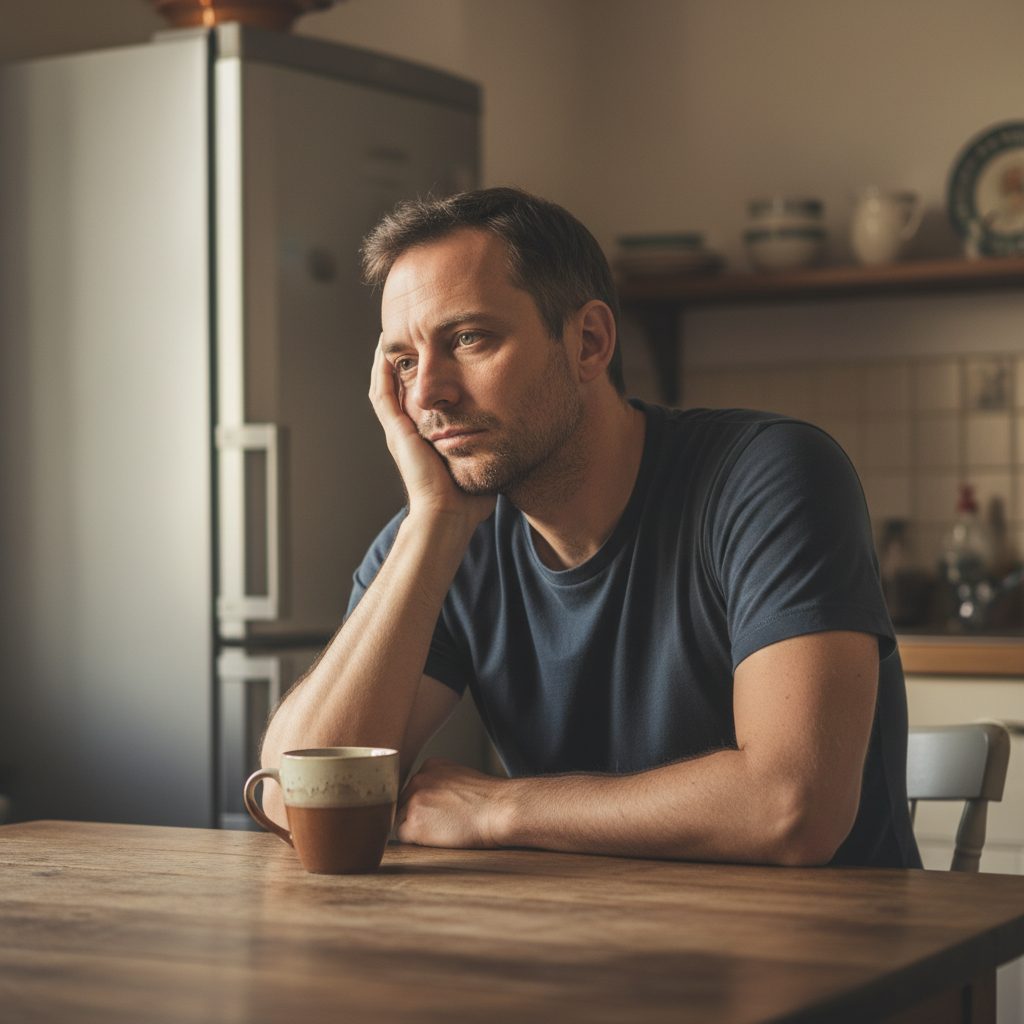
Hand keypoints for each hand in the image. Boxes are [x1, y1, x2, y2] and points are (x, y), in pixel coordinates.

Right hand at [369, 339, 493, 524]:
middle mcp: (408, 434)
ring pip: (385, 386)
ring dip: (387, 361)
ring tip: (391, 336)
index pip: (420, 401)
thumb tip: (517, 442)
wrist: (449, 515)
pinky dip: (381, 372)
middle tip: (409, 337)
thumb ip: (493, 452)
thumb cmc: (468, 502)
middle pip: (399, 388)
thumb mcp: (482, 465)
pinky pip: (382, 394)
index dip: (421, 378)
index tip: (432, 356)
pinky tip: (385, 350)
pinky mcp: (397, 432)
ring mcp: (399, 432)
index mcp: (425, 441)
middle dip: (404, 362)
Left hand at [396, 758, 510, 849]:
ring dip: (417, 827)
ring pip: (401, 819)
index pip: (413, 789)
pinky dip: (418, 840)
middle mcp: (417, 778)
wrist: (499, 809)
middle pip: (403, 803)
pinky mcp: (414, 822)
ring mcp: (413, 800)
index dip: (426, 804)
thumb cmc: (488, 799)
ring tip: (444, 829)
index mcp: (429, 766)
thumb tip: (429, 802)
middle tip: (443, 822)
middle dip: (418, 815)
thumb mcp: (460, 778)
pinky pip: (403, 836)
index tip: (441, 811)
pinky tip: (439, 837)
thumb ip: (439, 784)